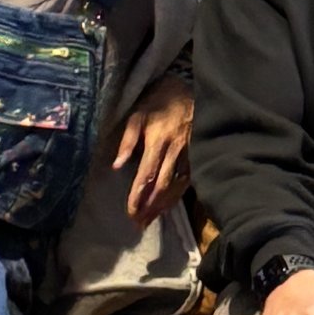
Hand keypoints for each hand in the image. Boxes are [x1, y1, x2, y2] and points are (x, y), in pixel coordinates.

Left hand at [113, 77, 193, 226]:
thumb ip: (127, 141)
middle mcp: (175, 151)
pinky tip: (167, 206)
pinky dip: (176, 196)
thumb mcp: (137, 116)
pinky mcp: (197, 155)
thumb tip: (116, 166)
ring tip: (150, 220)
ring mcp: (188, 154)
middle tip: (138, 223)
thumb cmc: (157, 103)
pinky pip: (186, 181)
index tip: (130, 212)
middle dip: (150, 207)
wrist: (186, 91)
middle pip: (162, 186)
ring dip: (163, 206)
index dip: (139, 196)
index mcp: (159, 142)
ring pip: (176, 187)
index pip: (147, 175)